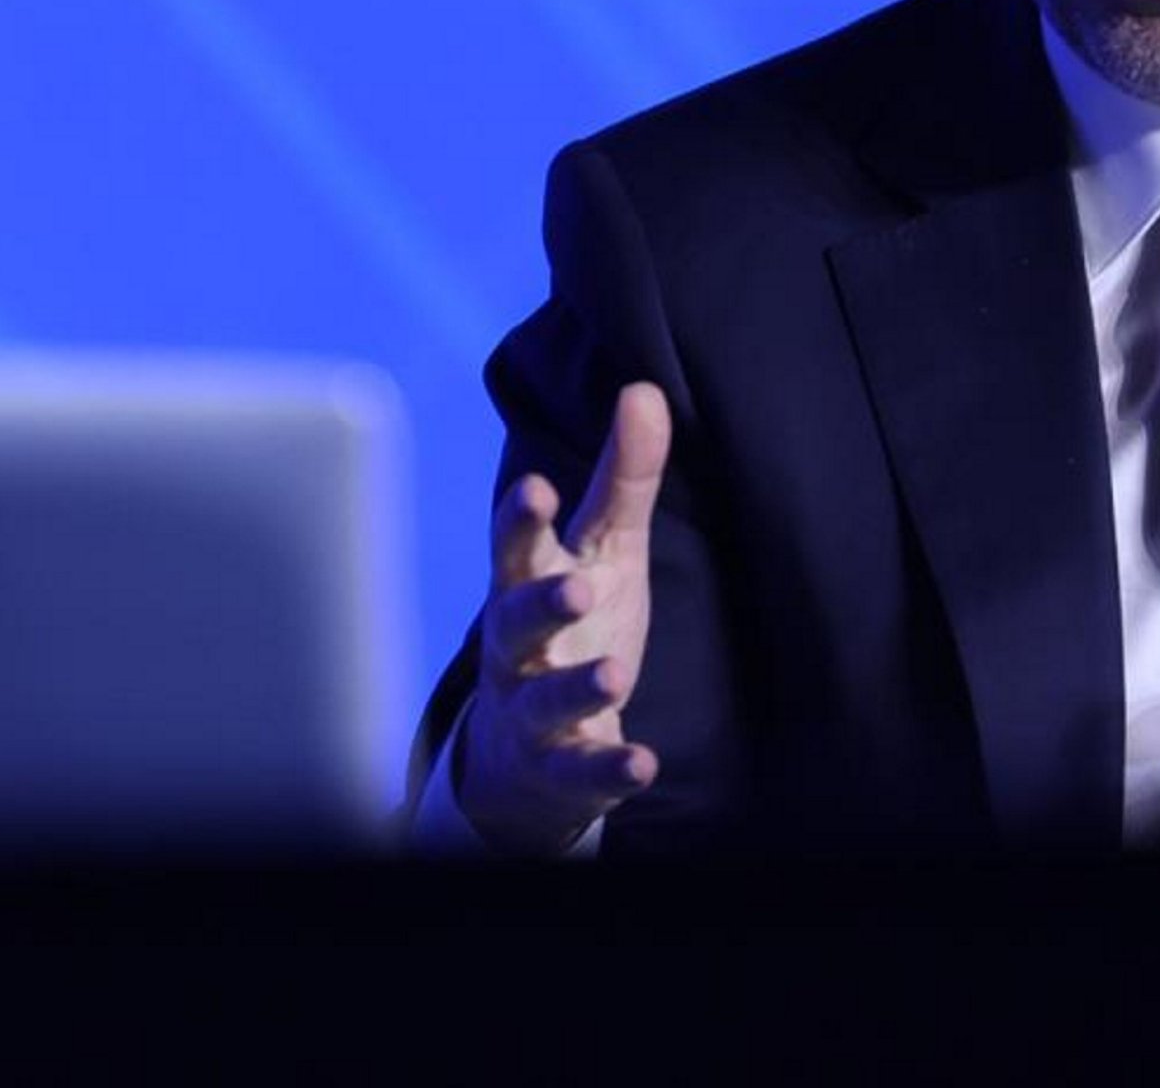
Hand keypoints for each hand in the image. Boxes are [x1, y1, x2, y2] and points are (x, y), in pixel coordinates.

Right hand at [453, 381, 671, 848]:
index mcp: (526, 584)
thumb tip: (643, 388)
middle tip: (575, 586)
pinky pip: (581, 770)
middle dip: (540, 603)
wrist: (522, 752)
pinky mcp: (561, 768)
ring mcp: (534, 712)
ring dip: (577, 688)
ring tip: (615, 675)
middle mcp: (519, 647)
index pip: (515, 547)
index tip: (534, 487)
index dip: (520, 520)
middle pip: (516, 621)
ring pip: (546, 700)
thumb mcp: (603, 549)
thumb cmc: (568, 623)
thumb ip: (622, 478)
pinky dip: (609, 768)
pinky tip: (643, 763)